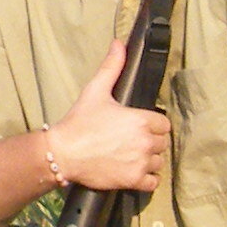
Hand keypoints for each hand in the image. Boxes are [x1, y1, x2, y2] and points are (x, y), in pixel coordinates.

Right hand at [44, 41, 169, 195]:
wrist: (63, 153)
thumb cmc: (79, 122)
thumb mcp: (95, 91)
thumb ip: (111, 67)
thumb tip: (119, 44)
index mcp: (141, 119)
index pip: (163, 124)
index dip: (152, 124)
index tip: (139, 127)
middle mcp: (145, 142)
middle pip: (162, 143)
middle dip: (150, 142)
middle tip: (132, 141)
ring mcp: (140, 163)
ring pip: (158, 162)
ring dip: (148, 160)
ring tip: (132, 156)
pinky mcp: (133, 181)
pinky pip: (153, 182)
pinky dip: (146, 179)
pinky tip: (133, 171)